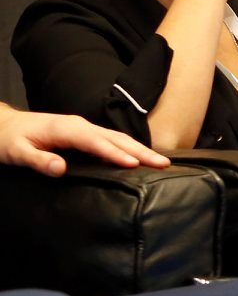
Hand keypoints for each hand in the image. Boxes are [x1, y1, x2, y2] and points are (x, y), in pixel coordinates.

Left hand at [0, 104, 169, 177]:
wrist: (3, 125)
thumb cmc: (8, 140)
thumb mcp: (16, 152)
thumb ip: (39, 160)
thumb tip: (60, 169)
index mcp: (67, 129)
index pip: (97, 143)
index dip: (116, 154)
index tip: (135, 164)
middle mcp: (80, 125)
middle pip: (116, 138)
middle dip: (141, 150)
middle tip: (164, 163)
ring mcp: (84, 128)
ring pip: (118, 137)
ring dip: (140, 149)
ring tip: (160, 160)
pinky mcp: (84, 133)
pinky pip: (112, 139)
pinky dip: (129, 147)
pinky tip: (139, 156)